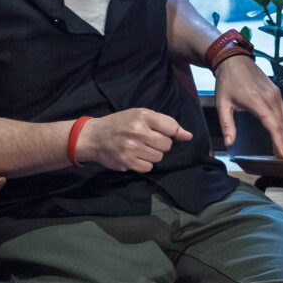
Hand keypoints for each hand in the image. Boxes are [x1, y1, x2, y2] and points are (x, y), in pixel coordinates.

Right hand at [75, 108, 190, 173]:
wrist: (94, 137)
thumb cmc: (120, 123)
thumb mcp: (140, 115)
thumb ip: (166, 123)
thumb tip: (188, 136)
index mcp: (142, 116)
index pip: (171, 128)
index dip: (172, 133)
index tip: (164, 133)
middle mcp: (138, 131)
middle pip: (166, 145)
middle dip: (161, 144)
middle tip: (148, 140)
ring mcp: (132, 148)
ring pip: (159, 157)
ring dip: (152, 154)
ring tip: (140, 148)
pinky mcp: (127, 162)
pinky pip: (149, 167)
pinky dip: (144, 163)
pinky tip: (135, 156)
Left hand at [212, 55, 282, 159]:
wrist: (233, 59)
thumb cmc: (227, 82)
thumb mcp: (222, 104)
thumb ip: (227, 125)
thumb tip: (229, 143)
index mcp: (257, 102)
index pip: (272, 126)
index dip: (279, 141)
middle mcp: (269, 98)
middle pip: (282, 124)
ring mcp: (274, 94)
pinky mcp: (275, 91)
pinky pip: (282, 110)